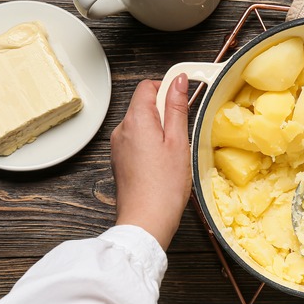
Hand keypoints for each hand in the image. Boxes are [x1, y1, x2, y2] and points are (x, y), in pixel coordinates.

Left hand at [111, 75, 190, 249]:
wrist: (145, 221)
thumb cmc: (164, 186)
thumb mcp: (179, 141)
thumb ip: (177, 107)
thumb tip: (178, 81)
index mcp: (136, 120)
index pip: (147, 86)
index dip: (167, 87)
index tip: (184, 96)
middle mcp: (122, 130)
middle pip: (144, 104)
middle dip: (165, 111)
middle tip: (182, 132)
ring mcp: (119, 146)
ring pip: (142, 123)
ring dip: (159, 129)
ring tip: (174, 151)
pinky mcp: (120, 160)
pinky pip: (137, 140)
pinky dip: (151, 143)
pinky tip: (164, 161)